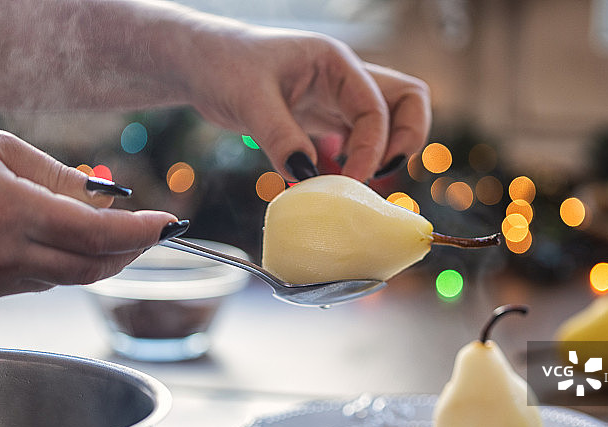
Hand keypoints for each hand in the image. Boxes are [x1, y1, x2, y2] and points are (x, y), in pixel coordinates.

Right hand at [0, 127, 177, 309]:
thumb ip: (58, 178)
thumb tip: (106, 198)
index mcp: (8, 213)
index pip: (98, 234)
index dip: (142, 232)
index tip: (168, 223)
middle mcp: (0, 257)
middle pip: (92, 268)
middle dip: (130, 251)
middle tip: (149, 232)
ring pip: (63, 279)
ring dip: (91, 257)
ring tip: (94, 227)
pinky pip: (31, 285)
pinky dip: (52, 265)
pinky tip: (42, 241)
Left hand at [183, 22, 430, 181]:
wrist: (200, 64)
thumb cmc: (223, 65)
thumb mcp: (249, 100)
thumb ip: (280, 136)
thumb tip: (308, 175)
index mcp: (336, 62)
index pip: (378, 107)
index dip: (373, 148)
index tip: (351, 181)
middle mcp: (346, 78)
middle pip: (408, 102)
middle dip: (406, 140)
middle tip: (378, 175)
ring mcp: (338, 99)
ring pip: (390, 121)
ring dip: (387, 152)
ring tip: (360, 183)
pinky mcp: (325, 120)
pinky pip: (361, 140)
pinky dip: (360, 162)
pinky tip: (338, 182)